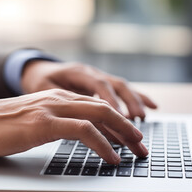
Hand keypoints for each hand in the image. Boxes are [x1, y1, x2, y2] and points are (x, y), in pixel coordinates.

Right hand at [0, 89, 147, 163]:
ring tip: (136, 150)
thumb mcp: (35, 121)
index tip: (132, 137)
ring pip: (99, 115)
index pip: (97, 106)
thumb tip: (78, 135)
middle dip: (128, 126)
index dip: (118, 121)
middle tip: (143, 144)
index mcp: (58, 97)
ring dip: (123, 133)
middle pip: (104, 108)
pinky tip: (111, 157)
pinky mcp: (43, 123)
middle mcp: (58, 98)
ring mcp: (51, 108)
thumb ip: (57, 122)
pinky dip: (102, 144)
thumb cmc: (1, 127)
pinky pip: (83, 131)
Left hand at [21, 61, 156, 119]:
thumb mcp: (43, 88)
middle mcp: (92, 72)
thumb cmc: (40, 80)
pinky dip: (138, 98)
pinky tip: (152, 108)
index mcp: (78, 72)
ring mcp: (99, 77)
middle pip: (116, 85)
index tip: (120, 117)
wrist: (38, 68)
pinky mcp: (102, 84)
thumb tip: (75, 113)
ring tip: (142, 119)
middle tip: (137, 123)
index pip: (98, 85)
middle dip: (129, 104)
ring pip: (122, 87)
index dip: (111, 101)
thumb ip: (60, 98)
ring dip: (135, 102)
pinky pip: (123, 90)